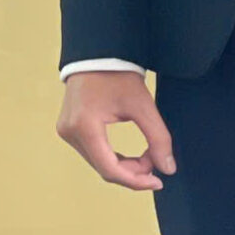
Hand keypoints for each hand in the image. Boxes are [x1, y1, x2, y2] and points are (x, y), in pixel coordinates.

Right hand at [56, 66, 176, 190]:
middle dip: (132, 172)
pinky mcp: (68, 129)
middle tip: (156, 163)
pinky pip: (93, 153)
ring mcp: (66, 131)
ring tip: (147, 156)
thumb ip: (158, 139)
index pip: (110, 168)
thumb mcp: (143, 106)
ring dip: (124, 166)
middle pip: (104, 168)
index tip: (157, 182)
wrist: (97, 52)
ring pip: (98, 163)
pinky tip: (131, 155)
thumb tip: (168, 169)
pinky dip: (113, 157)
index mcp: (85, 126)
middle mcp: (70, 132)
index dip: (135, 181)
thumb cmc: (118, 74)